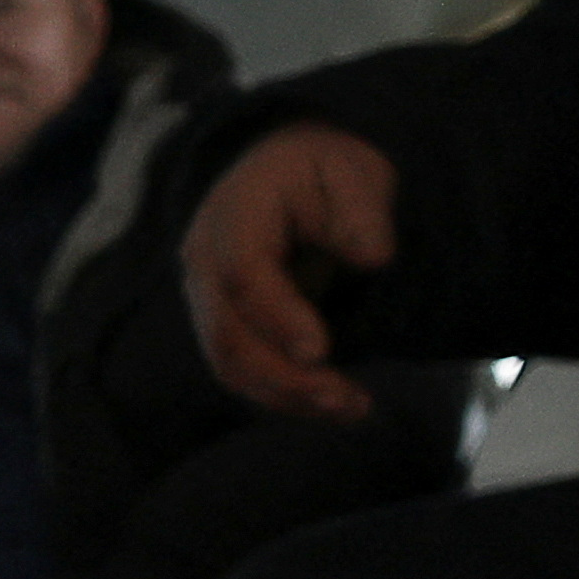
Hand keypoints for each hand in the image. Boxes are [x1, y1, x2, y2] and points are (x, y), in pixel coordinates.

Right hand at [183, 124, 397, 423]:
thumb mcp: (353, 173)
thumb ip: (361, 211)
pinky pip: (243, 372)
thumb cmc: (325, 173)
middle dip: (285, 376)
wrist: (293, 174)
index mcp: (233, 214)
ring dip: (287, 395)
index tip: (320, 352)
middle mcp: (205, 260)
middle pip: (227, 332)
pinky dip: (286, 396)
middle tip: (346, 397)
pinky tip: (336, 403)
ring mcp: (208, 298)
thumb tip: (373, 256)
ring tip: (352, 405)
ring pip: (230, 363)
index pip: (242, 273)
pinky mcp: (225, 326)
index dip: (277, 316)